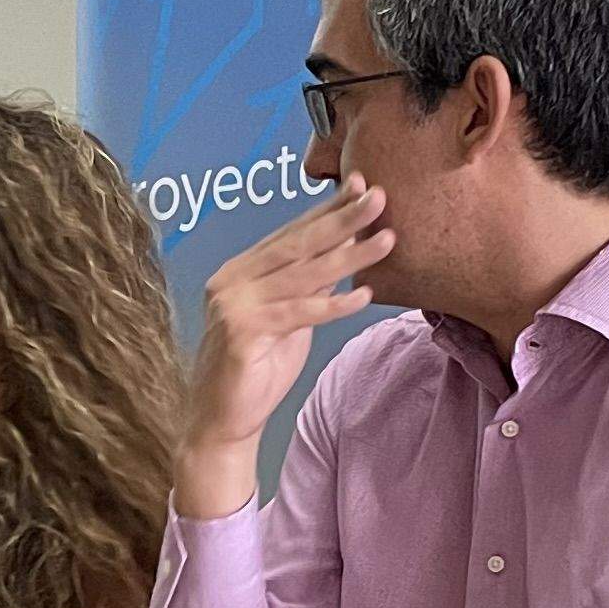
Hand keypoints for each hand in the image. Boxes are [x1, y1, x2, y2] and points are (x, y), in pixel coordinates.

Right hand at [179, 180, 390, 504]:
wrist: (222, 421)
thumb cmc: (256, 371)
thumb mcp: (289, 319)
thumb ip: (308, 285)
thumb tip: (343, 248)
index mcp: (240, 271)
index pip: (292, 235)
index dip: (327, 210)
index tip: (361, 186)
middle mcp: (232, 281)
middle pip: (297, 245)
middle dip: (341, 219)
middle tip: (378, 196)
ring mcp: (233, 306)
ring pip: (302, 276)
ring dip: (349, 256)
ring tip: (387, 239)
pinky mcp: (241, 334)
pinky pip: (297, 314)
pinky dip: (333, 305)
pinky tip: (365, 295)